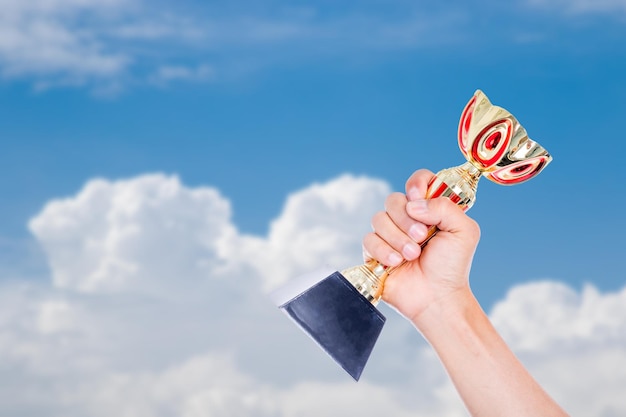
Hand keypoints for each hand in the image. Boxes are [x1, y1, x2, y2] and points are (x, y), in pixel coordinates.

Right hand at [362, 169, 480, 323]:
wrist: (437, 297)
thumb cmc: (452, 266)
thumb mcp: (464, 232)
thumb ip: (445, 208)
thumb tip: (414, 203)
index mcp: (429, 209)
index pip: (419, 181)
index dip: (416, 183)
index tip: (417, 195)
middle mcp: (407, 219)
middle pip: (393, 199)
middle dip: (406, 219)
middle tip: (422, 238)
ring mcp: (389, 234)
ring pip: (379, 219)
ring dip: (397, 238)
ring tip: (412, 255)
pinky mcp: (374, 251)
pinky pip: (368, 239)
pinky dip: (383, 250)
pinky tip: (396, 263)